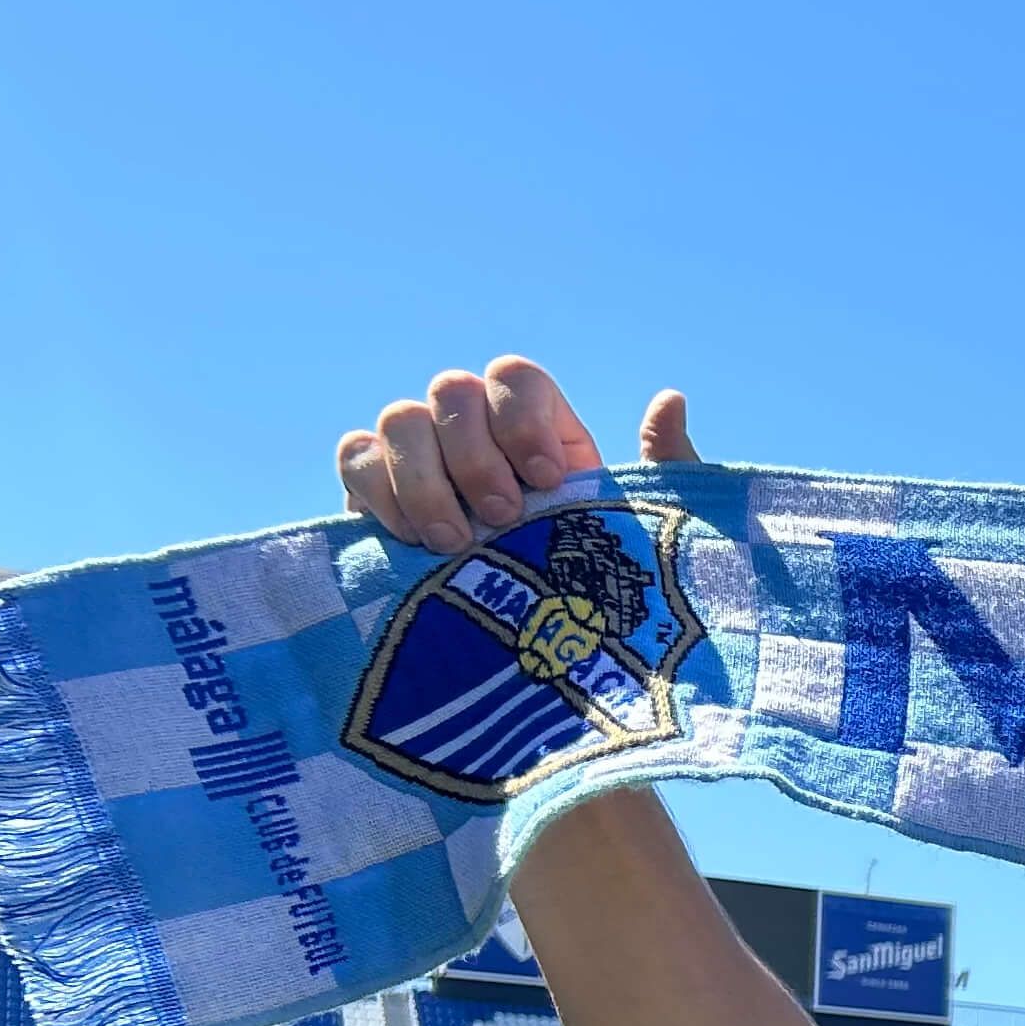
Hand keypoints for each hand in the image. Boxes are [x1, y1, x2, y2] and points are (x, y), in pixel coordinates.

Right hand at [334, 357, 702, 550]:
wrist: (533, 648)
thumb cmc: (595, 583)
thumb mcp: (645, 532)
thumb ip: (664, 467)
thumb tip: (669, 400)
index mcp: (537, 426)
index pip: (515, 377)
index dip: (523, 419)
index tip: (548, 481)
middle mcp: (472, 428)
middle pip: (452, 391)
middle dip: (475, 455)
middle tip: (501, 518)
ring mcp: (419, 454)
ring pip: (399, 419)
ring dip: (424, 479)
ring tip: (454, 542)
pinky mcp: (373, 489)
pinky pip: (354, 456)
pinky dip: (376, 490)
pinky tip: (412, 539)